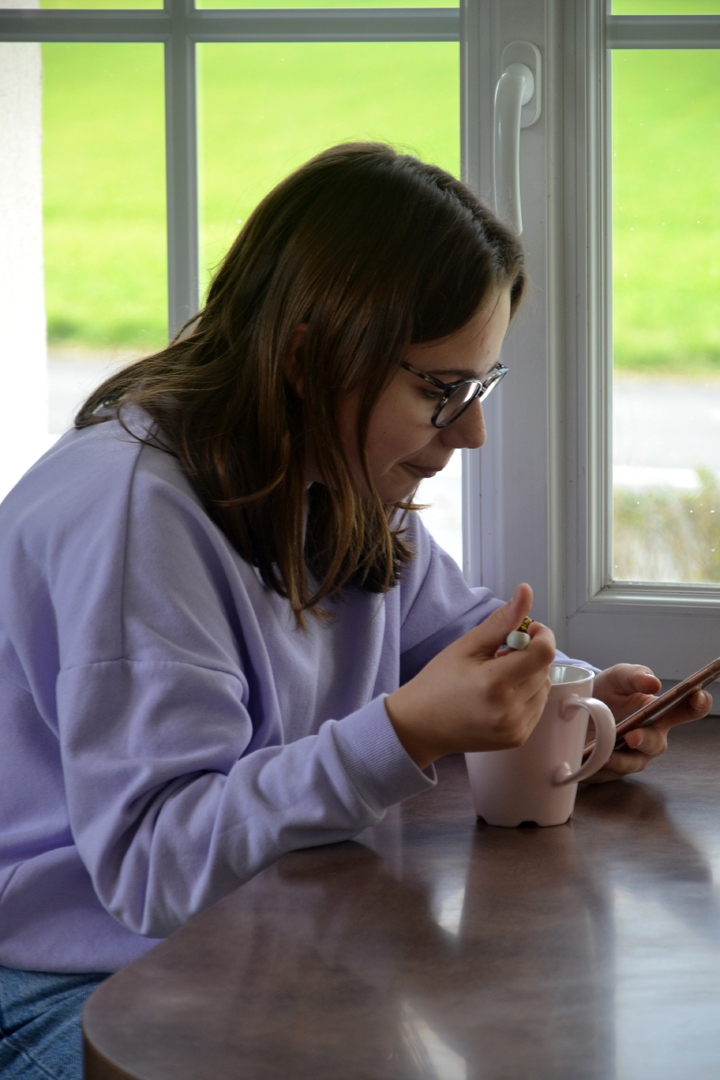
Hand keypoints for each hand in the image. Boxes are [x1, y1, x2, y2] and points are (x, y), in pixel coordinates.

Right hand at [385, 583, 555, 769]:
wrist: (421, 726)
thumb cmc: (438, 683)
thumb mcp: (466, 646)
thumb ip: (501, 620)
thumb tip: (526, 591)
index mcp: (494, 683)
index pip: (544, 653)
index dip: (541, 635)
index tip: (526, 631)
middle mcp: (509, 709)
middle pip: (544, 669)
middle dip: (529, 655)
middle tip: (500, 656)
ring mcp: (515, 728)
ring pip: (544, 687)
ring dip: (530, 676)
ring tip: (499, 677)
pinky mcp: (517, 738)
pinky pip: (538, 706)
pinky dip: (527, 694)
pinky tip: (502, 694)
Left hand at [585, 663, 711, 782]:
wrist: (574, 707)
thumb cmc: (605, 691)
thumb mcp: (617, 677)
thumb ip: (635, 676)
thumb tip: (653, 683)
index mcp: (659, 711)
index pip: (686, 710)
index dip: (698, 705)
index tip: (697, 697)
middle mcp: (650, 736)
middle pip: (657, 744)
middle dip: (646, 740)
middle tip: (633, 736)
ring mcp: (632, 754)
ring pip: (633, 763)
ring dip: (621, 760)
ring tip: (606, 754)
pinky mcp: (611, 768)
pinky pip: (608, 773)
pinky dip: (599, 767)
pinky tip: (589, 760)